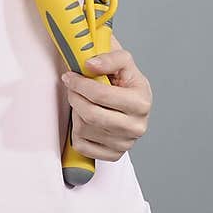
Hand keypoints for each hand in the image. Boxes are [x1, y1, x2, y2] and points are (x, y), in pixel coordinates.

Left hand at [61, 32, 152, 161]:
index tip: (70, 76)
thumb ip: (109, 57)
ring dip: (76, 112)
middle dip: (75, 98)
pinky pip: (82, 146)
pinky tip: (84, 119)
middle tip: (71, 87)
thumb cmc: (125, 82)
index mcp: (141, 102)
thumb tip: (89, 65)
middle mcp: (136, 126)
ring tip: (82, 102)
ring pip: (83, 130)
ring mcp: (125, 143)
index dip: (80, 84)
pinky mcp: (113, 155)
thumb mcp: (123, 61)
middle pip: (91, 115)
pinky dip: (76, 131)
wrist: (131, 101)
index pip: (102, 95)